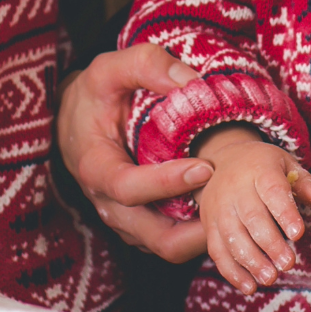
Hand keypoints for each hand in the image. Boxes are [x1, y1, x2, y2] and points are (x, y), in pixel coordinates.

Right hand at [56, 46, 215, 262]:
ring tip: (237, 209)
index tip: (204, 167)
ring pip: (168, 246)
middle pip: (156, 237)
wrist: (73, 123)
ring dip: (203, 234)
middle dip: (197, 228)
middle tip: (233, 202)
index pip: (128, 188)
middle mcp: (109, 204)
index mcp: (96, 168)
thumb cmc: (93, 96)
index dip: (166, 183)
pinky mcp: (141, 225)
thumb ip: (145, 65)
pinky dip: (197, 234)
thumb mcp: (108, 68)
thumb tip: (190, 81)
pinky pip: (171, 241)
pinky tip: (224, 209)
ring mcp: (126, 220)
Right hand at [194, 129, 310, 293]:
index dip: (285, 213)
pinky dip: (232, 272)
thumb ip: (305, 185)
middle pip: (251, 217)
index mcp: (259, 170)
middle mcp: (235, 188)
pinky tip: (249, 287)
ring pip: (232, 236)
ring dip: (251, 261)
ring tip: (270, 278)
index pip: (272, 191)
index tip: (298, 234)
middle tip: (288, 264)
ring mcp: (219, 207)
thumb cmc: (263, 167)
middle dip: (270, 244)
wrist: (224, 160)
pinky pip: (217, 250)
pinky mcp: (209, 225)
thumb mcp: (286, 165)